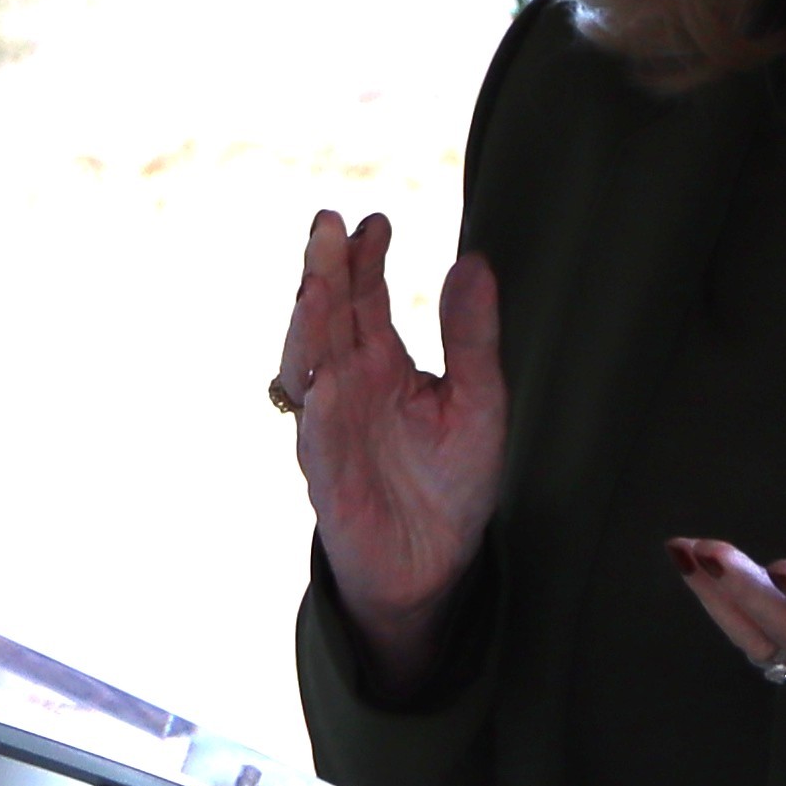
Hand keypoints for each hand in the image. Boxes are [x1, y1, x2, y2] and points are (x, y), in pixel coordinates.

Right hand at [279, 211, 506, 666]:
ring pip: (307, 365)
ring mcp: (329, 427)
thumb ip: (472, 336)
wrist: (436, 563)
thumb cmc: (452, 479)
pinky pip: (314, 436)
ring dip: (307, 325)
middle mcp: (346, 386)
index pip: (363, 297)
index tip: (376, 221)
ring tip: (315, 284)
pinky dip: (315, 407)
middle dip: (324, 271)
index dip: (364, 258)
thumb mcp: (479, 399)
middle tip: (328, 224)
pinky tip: (321, 378)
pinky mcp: (326, 476)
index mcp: (380, 363)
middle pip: (326, 317)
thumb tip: (474, 261)